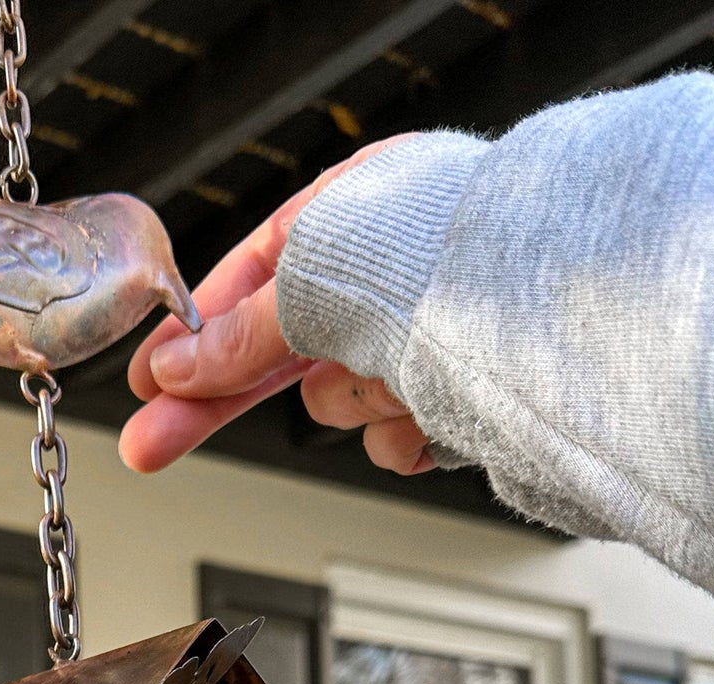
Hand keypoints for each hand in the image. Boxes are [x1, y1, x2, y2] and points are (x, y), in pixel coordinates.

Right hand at [119, 137, 434, 477]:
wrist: (564, 312)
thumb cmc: (448, 260)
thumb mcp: (311, 283)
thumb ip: (240, 335)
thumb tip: (179, 368)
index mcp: (363, 207)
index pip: (254, 275)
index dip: (195, 334)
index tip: (150, 383)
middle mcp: (396, 269)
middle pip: (281, 352)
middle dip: (218, 403)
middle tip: (149, 446)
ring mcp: (429, 337)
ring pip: (342, 401)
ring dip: (355, 403)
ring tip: (396, 380)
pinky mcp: (465, 399)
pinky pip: (396, 439)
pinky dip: (405, 438)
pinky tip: (432, 418)